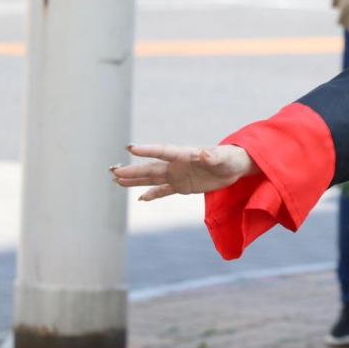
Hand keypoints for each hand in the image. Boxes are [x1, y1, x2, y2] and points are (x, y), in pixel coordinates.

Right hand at [110, 144, 254, 200]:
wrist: (235, 166)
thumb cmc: (230, 158)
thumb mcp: (222, 158)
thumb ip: (211, 156)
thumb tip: (203, 153)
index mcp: (185, 155)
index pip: (163, 151)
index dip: (147, 150)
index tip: (130, 148)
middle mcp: (177, 165)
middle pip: (151, 167)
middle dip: (132, 169)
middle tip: (112, 170)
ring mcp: (178, 175)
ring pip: (152, 178)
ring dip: (135, 179)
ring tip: (116, 180)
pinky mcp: (183, 186)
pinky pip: (163, 191)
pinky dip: (152, 194)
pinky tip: (140, 199)